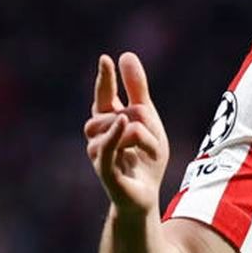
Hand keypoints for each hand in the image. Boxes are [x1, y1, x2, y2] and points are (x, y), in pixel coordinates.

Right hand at [85, 52, 171, 215]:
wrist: (146, 197)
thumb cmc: (145, 160)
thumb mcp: (148, 120)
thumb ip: (137, 90)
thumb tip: (125, 55)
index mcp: (107, 123)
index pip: (103, 97)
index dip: (104, 79)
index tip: (106, 59)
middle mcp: (97, 137)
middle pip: (118, 111)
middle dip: (141, 117)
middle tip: (153, 136)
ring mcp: (98, 154)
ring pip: (119, 126)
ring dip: (143, 135)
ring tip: (152, 152)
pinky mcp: (104, 171)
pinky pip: (105, 148)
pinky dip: (114, 134)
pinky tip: (123, 122)